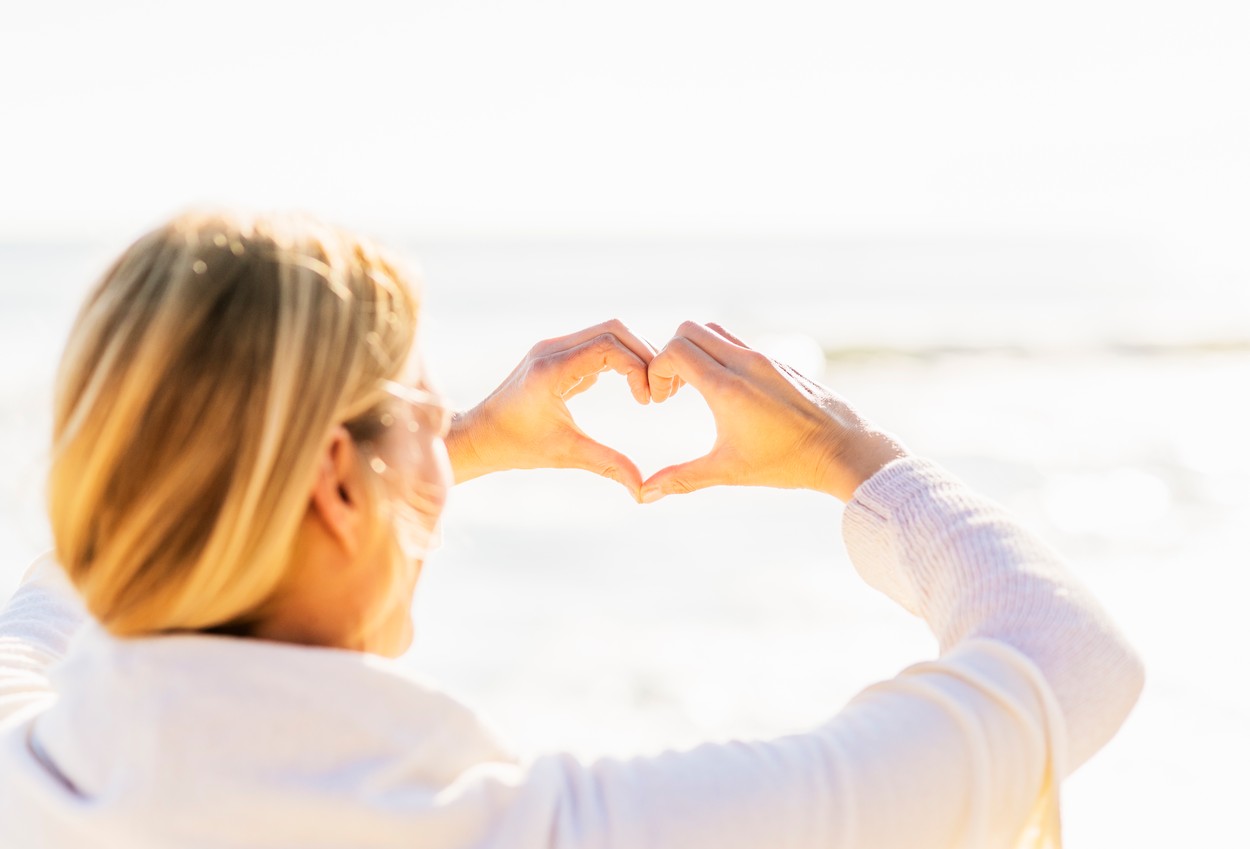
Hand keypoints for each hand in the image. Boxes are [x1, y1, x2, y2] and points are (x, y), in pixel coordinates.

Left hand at [446, 320, 654, 499]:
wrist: (478, 436)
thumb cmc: (516, 447)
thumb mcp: (565, 455)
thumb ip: (607, 465)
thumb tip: (643, 491)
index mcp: (551, 369)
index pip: (609, 345)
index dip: (638, 367)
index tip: (646, 401)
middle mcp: (551, 349)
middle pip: (613, 329)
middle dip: (643, 355)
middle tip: (655, 392)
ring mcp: (552, 347)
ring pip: (606, 332)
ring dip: (632, 355)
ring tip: (645, 390)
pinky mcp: (555, 353)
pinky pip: (595, 343)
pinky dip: (618, 358)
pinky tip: (628, 387)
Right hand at [640, 322, 907, 502]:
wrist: (845, 450)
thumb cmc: (787, 463)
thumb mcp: (729, 471)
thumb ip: (682, 478)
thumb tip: (644, 496)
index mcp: (728, 386)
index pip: (675, 350)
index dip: (656, 370)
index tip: (659, 400)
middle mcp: (745, 363)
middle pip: (690, 330)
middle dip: (670, 355)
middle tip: (672, 391)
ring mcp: (764, 358)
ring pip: (715, 331)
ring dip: (696, 350)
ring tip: (695, 388)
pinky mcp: (779, 361)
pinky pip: (738, 342)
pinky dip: (720, 355)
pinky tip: (726, 391)